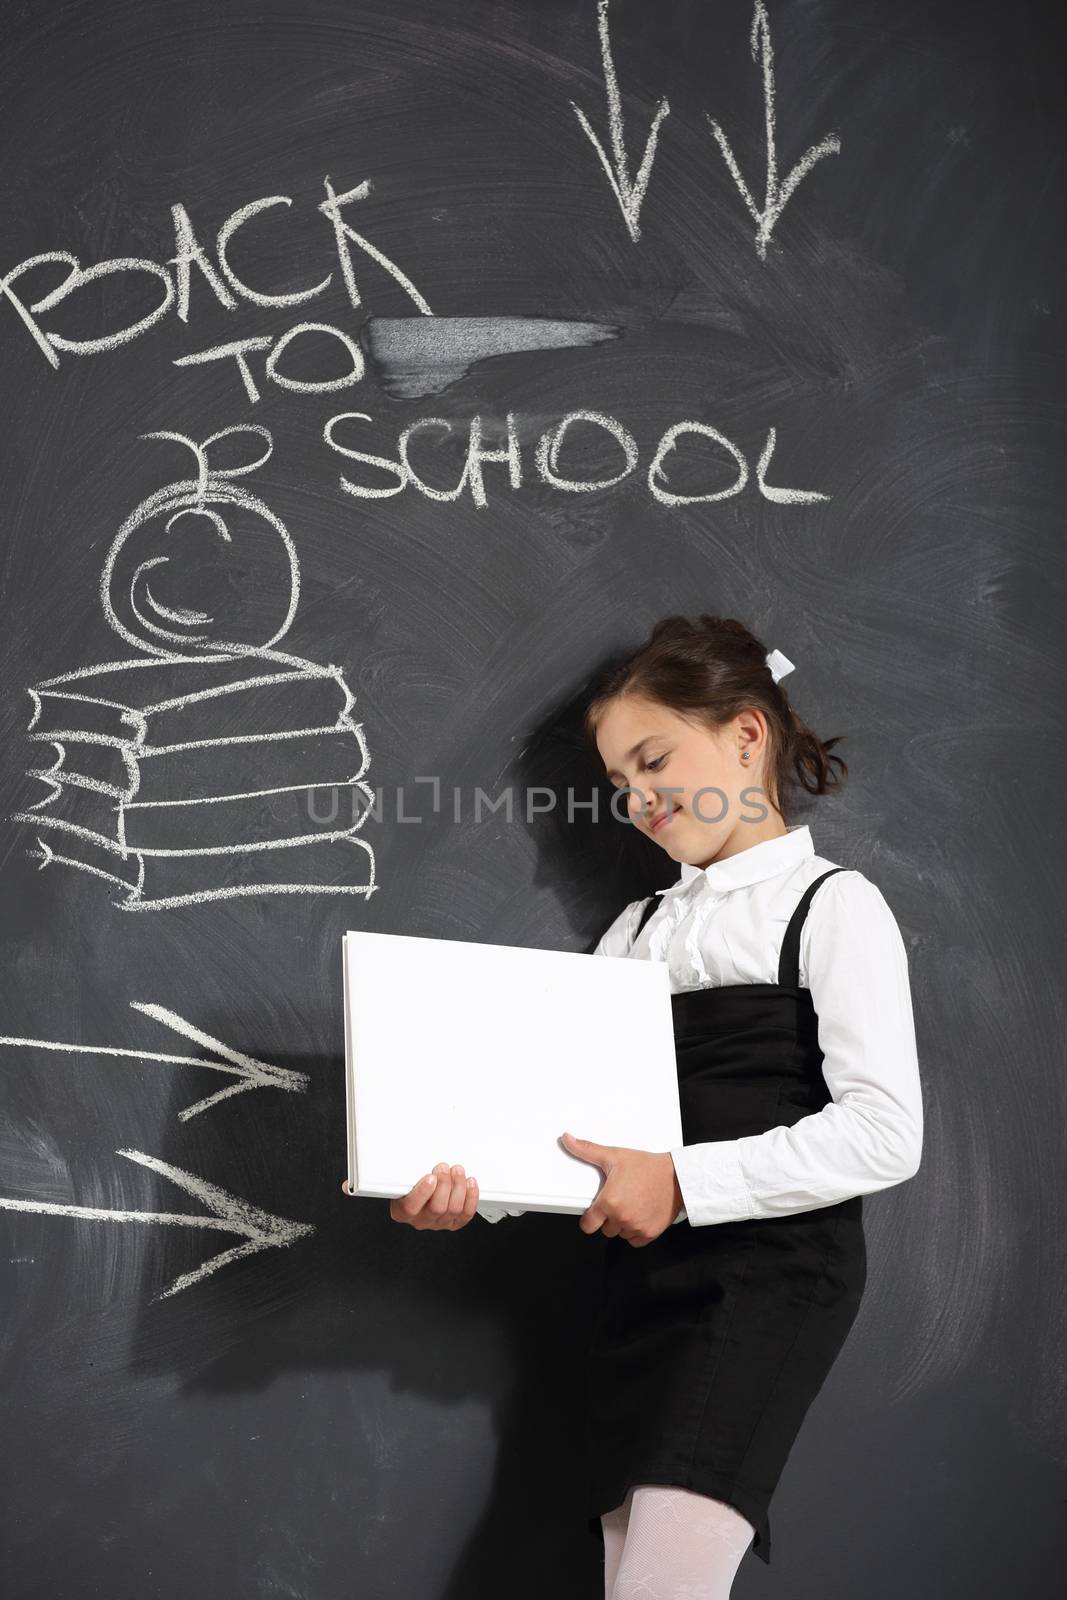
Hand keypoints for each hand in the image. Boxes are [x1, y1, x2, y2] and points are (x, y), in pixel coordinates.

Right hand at [341, 1162, 479, 1230]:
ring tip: (457, 1170)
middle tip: (445, 1167)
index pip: (411, 1207)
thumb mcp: (389, 1185)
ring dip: (458, 1188)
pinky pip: (466, 1214)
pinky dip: (471, 1197)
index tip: (428, 1177)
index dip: (422, 1193)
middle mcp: (421, 1221)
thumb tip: (347, 1186)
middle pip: (436, 1208)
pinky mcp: (455, 1223)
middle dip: (444, 1185)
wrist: (419, 1202)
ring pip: (453, 1210)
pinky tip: (470, 1182)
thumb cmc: (404, 1190)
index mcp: (403, 1213)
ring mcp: (440, 1224)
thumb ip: (371, 1183)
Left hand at [559, 1131, 682, 1245]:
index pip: (588, 1225)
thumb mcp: (614, 1156)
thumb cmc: (646, 1166)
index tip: (594, 1213)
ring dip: (622, 1225)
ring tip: (630, 1206)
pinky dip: (635, 1232)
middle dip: (608, 1218)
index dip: (589, 1219)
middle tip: (618, 1201)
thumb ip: (587, 1150)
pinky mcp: (650, 1233)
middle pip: (605, 1230)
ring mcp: (636, 1227)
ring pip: (620, 1234)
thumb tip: (567, 1139)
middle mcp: (621, 1218)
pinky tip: (640, 1215)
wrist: (676, 1175)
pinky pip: (635, 1241)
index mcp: (609, 1202)